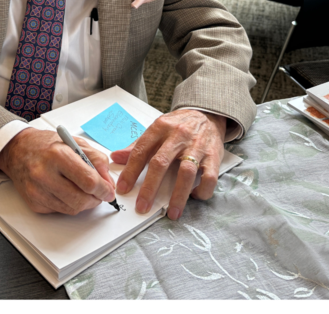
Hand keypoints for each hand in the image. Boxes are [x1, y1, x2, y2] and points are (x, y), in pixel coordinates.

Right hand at [0, 127, 115, 214]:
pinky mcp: (34, 203)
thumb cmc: (46, 145)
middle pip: (81, 199)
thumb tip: (107, 181)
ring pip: (73, 209)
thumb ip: (96, 159)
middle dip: (96, 199)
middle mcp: (44, 174)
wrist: (17, 150)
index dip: (104, 189)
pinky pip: (60, 211)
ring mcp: (37, 191)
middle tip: (100, 194)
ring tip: (84, 191)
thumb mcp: (75, 142)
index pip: (88, 181)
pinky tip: (66, 192)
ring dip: (84, 203)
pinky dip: (69, 204)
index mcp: (57, 155)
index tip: (108, 191)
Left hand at [111, 109, 226, 220]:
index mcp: (160, 128)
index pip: (141, 151)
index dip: (131, 171)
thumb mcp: (156, 129)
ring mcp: (197, 146)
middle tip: (142, 206)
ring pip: (186, 172)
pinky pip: (210, 177)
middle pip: (161, 163)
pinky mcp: (213, 156)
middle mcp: (178, 136)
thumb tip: (116, 157)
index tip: (123, 188)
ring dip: (178, 195)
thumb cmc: (178, 126)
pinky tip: (194, 196)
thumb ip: (137, 145)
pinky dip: (202, 190)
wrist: (207, 115)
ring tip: (172, 212)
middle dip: (150, 187)